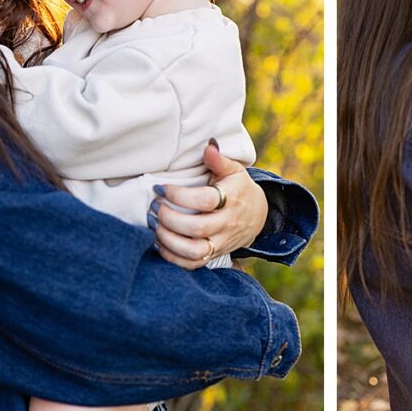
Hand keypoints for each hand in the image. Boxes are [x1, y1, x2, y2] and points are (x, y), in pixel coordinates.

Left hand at [151, 142, 266, 269]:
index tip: (161, 187)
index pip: (205, 200)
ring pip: (194, 251)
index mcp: (232, 199)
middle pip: (197, 228)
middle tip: (154, 207)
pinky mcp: (214, 255)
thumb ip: (220, 160)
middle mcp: (227, 224)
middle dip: (170, 218)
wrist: (257, 216)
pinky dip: (173, 257)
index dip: (179, 195)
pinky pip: (192, 264)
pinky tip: (159, 243)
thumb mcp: (234, 171)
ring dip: (169, 240)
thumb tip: (209, 147)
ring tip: (154, 225)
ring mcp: (221, 242)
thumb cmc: (238, 189)